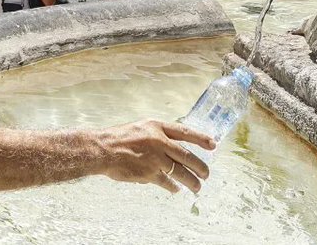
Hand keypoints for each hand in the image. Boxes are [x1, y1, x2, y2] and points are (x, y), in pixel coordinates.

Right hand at [93, 120, 214, 194]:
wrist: (103, 150)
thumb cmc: (119, 138)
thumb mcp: (141, 128)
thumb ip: (158, 135)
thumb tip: (174, 146)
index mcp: (157, 127)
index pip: (185, 132)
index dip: (201, 138)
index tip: (213, 145)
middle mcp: (159, 142)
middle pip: (187, 156)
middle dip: (200, 167)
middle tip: (206, 174)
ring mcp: (155, 159)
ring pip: (181, 172)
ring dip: (192, 181)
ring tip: (197, 187)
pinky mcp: (149, 174)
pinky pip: (167, 182)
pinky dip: (174, 187)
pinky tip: (176, 190)